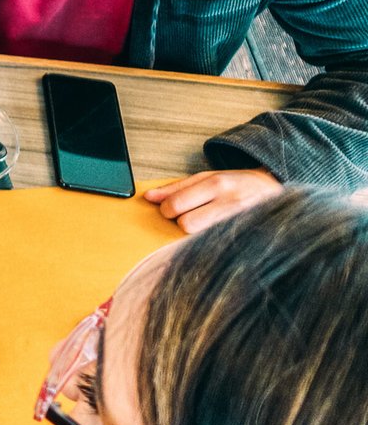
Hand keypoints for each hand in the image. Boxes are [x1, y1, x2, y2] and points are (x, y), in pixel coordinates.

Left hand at [142, 169, 281, 233]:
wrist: (277, 190)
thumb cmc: (238, 184)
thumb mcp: (208, 177)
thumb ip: (176, 187)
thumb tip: (148, 197)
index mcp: (217, 184)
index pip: (176, 204)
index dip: (167, 210)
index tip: (173, 209)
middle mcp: (229, 202)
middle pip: (186, 224)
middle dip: (181, 222)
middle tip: (190, 216)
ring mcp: (240, 222)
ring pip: (199, 238)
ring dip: (196, 234)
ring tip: (205, 224)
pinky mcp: (247, 238)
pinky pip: (215, 247)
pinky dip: (210, 243)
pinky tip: (216, 235)